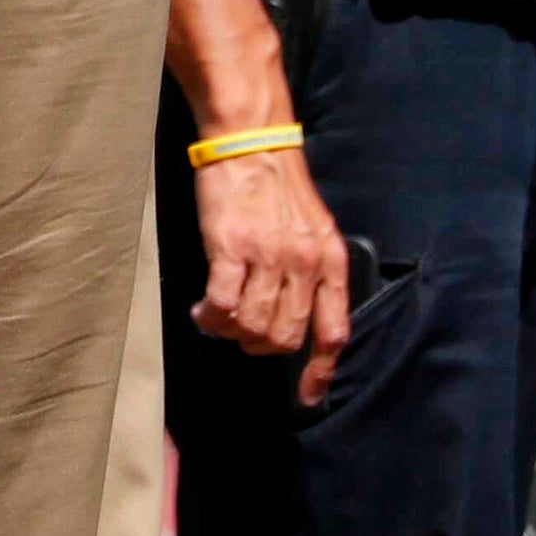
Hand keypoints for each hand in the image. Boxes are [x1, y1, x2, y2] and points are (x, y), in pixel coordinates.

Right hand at [188, 145, 352, 406]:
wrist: (249, 140)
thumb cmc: (277, 184)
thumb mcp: (313, 228)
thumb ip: (310, 271)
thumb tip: (293, 315)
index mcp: (329, 261)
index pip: (333, 332)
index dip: (319, 371)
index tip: (305, 395)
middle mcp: (304, 263)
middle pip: (285, 336)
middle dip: (259, 344)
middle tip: (241, 331)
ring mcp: (269, 256)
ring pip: (253, 325)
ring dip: (231, 331)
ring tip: (217, 316)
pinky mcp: (232, 247)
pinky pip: (224, 304)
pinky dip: (211, 316)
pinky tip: (203, 309)